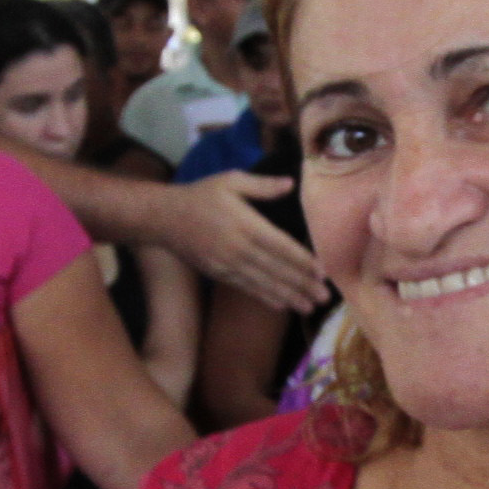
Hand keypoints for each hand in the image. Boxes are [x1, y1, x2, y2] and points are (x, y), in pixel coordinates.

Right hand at [162, 172, 327, 315]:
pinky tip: (282, 305)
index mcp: (246, 225)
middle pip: (277, 270)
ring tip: (309, 307)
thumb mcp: (231, 180)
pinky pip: (247, 288)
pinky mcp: (220, 274)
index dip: (303, 261)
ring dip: (289, 296)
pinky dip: (266, 297)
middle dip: (302, 285)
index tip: (322, 272)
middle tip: (324, 298)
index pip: (281, 247)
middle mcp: (239, 248)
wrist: (164, 218)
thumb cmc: (201, 195)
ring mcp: (228, 264)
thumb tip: (290, 184)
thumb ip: (262, 185)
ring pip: (264, 283)